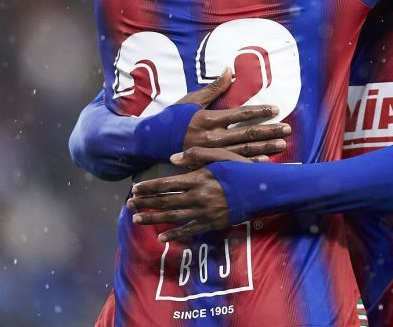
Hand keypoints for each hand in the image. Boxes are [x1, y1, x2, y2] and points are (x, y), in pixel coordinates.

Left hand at [128, 147, 247, 240]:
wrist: (263, 190)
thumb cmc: (242, 170)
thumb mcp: (222, 155)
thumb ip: (197, 155)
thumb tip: (173, 158)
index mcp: (198, 179)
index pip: (166, 184)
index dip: (149, 187)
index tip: (135, 189)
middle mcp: (197, 197)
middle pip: (165, 201)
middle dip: (145, 203)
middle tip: (129, 204)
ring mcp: (203, 213)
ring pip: (172, 217)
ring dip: (153, 218)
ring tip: (137, 219)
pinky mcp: (211, 223)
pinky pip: (189, 231)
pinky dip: (174, 235)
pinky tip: (162, 237)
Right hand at [176, 67, 290, 157]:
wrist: (152, 142)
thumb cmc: (172, 118)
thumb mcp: (191, 100)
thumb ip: (213, 88)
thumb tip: (229, 70)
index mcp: (208, 118)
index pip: (240, 114)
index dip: (259, 111)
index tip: (276, 110)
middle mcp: (211, 136)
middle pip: (246, 133)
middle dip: (268, 131)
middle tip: (287, 130)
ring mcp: (210, 152)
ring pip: (243, 151)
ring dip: (264, 147)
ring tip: (281, 145)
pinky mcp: (208, 163)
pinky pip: (232, 164)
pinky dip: (249, 163)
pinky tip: (264, 162)